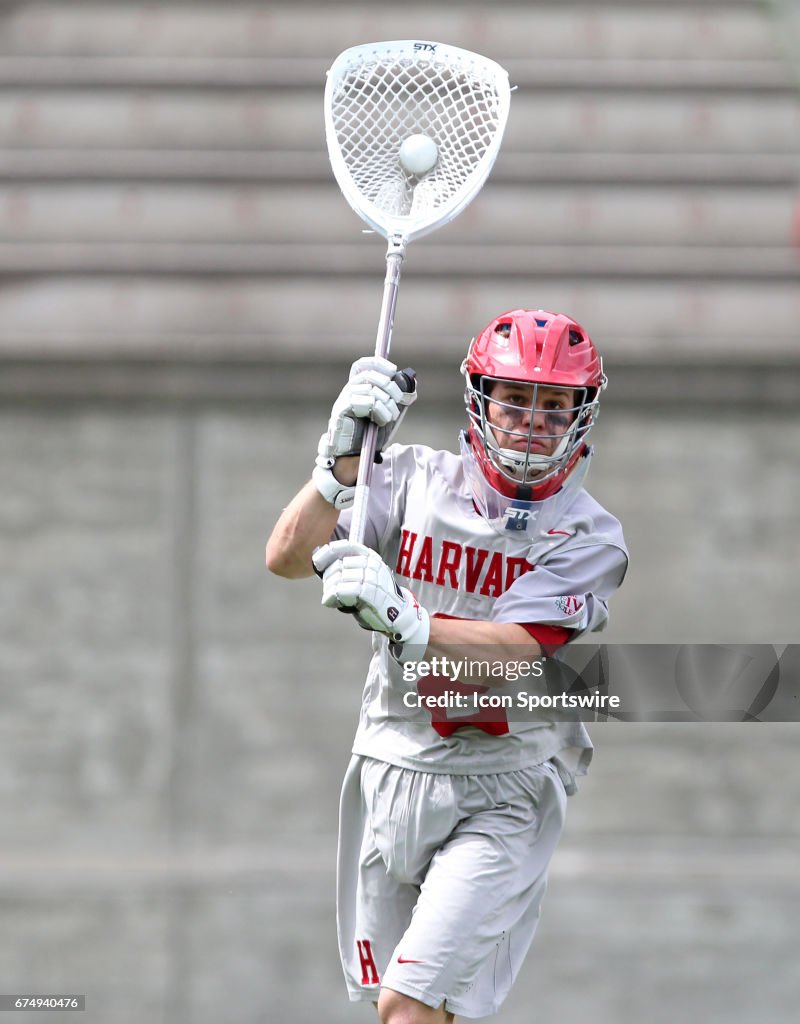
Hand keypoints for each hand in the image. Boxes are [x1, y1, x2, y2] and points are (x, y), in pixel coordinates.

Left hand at [312, 540, 428, 660]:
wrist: (396, 614)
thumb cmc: (376, 596)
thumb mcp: (366, 576)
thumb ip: (350, 569)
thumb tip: (324, 564)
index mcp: (371, 557)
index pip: (347, 546)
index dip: (329, 552)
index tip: (318, 562)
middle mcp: (372, 564)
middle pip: (339, 565)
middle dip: (329, 578)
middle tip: (329, 589)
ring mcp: (371, 578)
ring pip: (338, 578)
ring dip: (330, 590)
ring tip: (331, 597)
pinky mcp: (368, 592)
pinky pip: (341, 591)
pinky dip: (332, 597)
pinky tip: (330, 601)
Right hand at [317, 357, 416, 462]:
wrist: (355, 456)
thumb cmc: (370, 435)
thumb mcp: (389, 412)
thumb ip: (399, 397)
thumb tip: (413, 380)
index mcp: (358, 388)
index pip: (362, 365)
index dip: (377, 363)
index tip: (393, 370)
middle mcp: (348, 391)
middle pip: (369, 375)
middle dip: (390, 385)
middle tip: (400, 399)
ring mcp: (343, 400)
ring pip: (369, 389)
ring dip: (386, 402)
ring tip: (390, 417)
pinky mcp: (341, 411)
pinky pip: (363, 402)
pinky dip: (378, 410)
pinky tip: (380, 421)